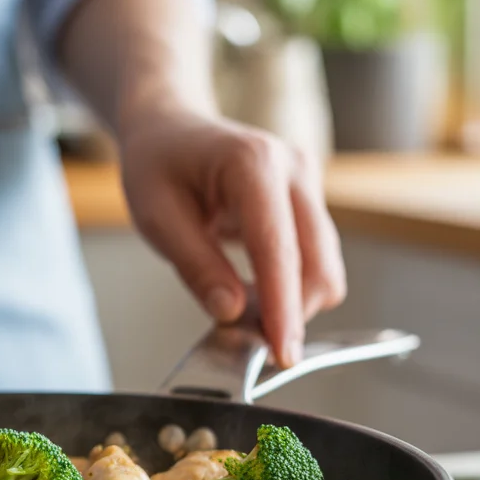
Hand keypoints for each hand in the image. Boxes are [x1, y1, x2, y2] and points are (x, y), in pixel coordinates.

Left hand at [117, 106, 345, 367]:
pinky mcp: (308, 202)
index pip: (277, 247)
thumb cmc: (157, 166)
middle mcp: (293, 169)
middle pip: (317, 263)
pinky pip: (312, 258)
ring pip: (322, 266)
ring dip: (290, 302)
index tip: (282, 351)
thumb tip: (231, 312)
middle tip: (247, 344)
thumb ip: (195, 266)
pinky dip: (288, 286)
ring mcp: (307, 183)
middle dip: (291, 311)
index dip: (282, 306)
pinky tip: (251, 292)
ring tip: (239, 310)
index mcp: (252, 164)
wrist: (169, 128)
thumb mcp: (156, 218)